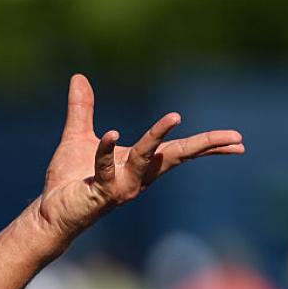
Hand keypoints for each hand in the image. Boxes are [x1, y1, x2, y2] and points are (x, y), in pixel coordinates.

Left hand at [34, 74, 243, 243]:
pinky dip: (108, 150)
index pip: (179, 151)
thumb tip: (79, 78)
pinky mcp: (101, 193)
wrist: (49, 210)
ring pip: (147, 159)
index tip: (237, 141)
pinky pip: (107, 169)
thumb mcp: (78, 136)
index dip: (207, 145)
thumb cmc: (69, 179)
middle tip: (236, 138)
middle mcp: (138, 176)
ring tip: (174, 116)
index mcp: (140, 163)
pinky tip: (112, 133)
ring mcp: (122, 186)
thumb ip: (82, 109)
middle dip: (205, 145)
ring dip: (158, 138)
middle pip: (177, 156)